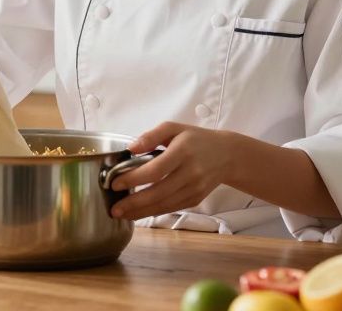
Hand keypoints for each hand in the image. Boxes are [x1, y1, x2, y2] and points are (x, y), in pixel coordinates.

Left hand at [109, 122, 234, 220]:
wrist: (227, 155)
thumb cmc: (196, 139)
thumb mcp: (174, 128)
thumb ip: (151, 136)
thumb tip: (130, 148)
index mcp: (183, 151)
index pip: (155, 170)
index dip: (134, 179)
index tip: (115, 183)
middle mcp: (190, 172)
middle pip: (158, 192)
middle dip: (134, 203)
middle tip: (114, 208)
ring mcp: (194, 189)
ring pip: (164, 205)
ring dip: (141, 212)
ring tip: (122, 214)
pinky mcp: (196, 199)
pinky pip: (172, 208)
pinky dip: (154, 212)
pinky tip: (139, 212)